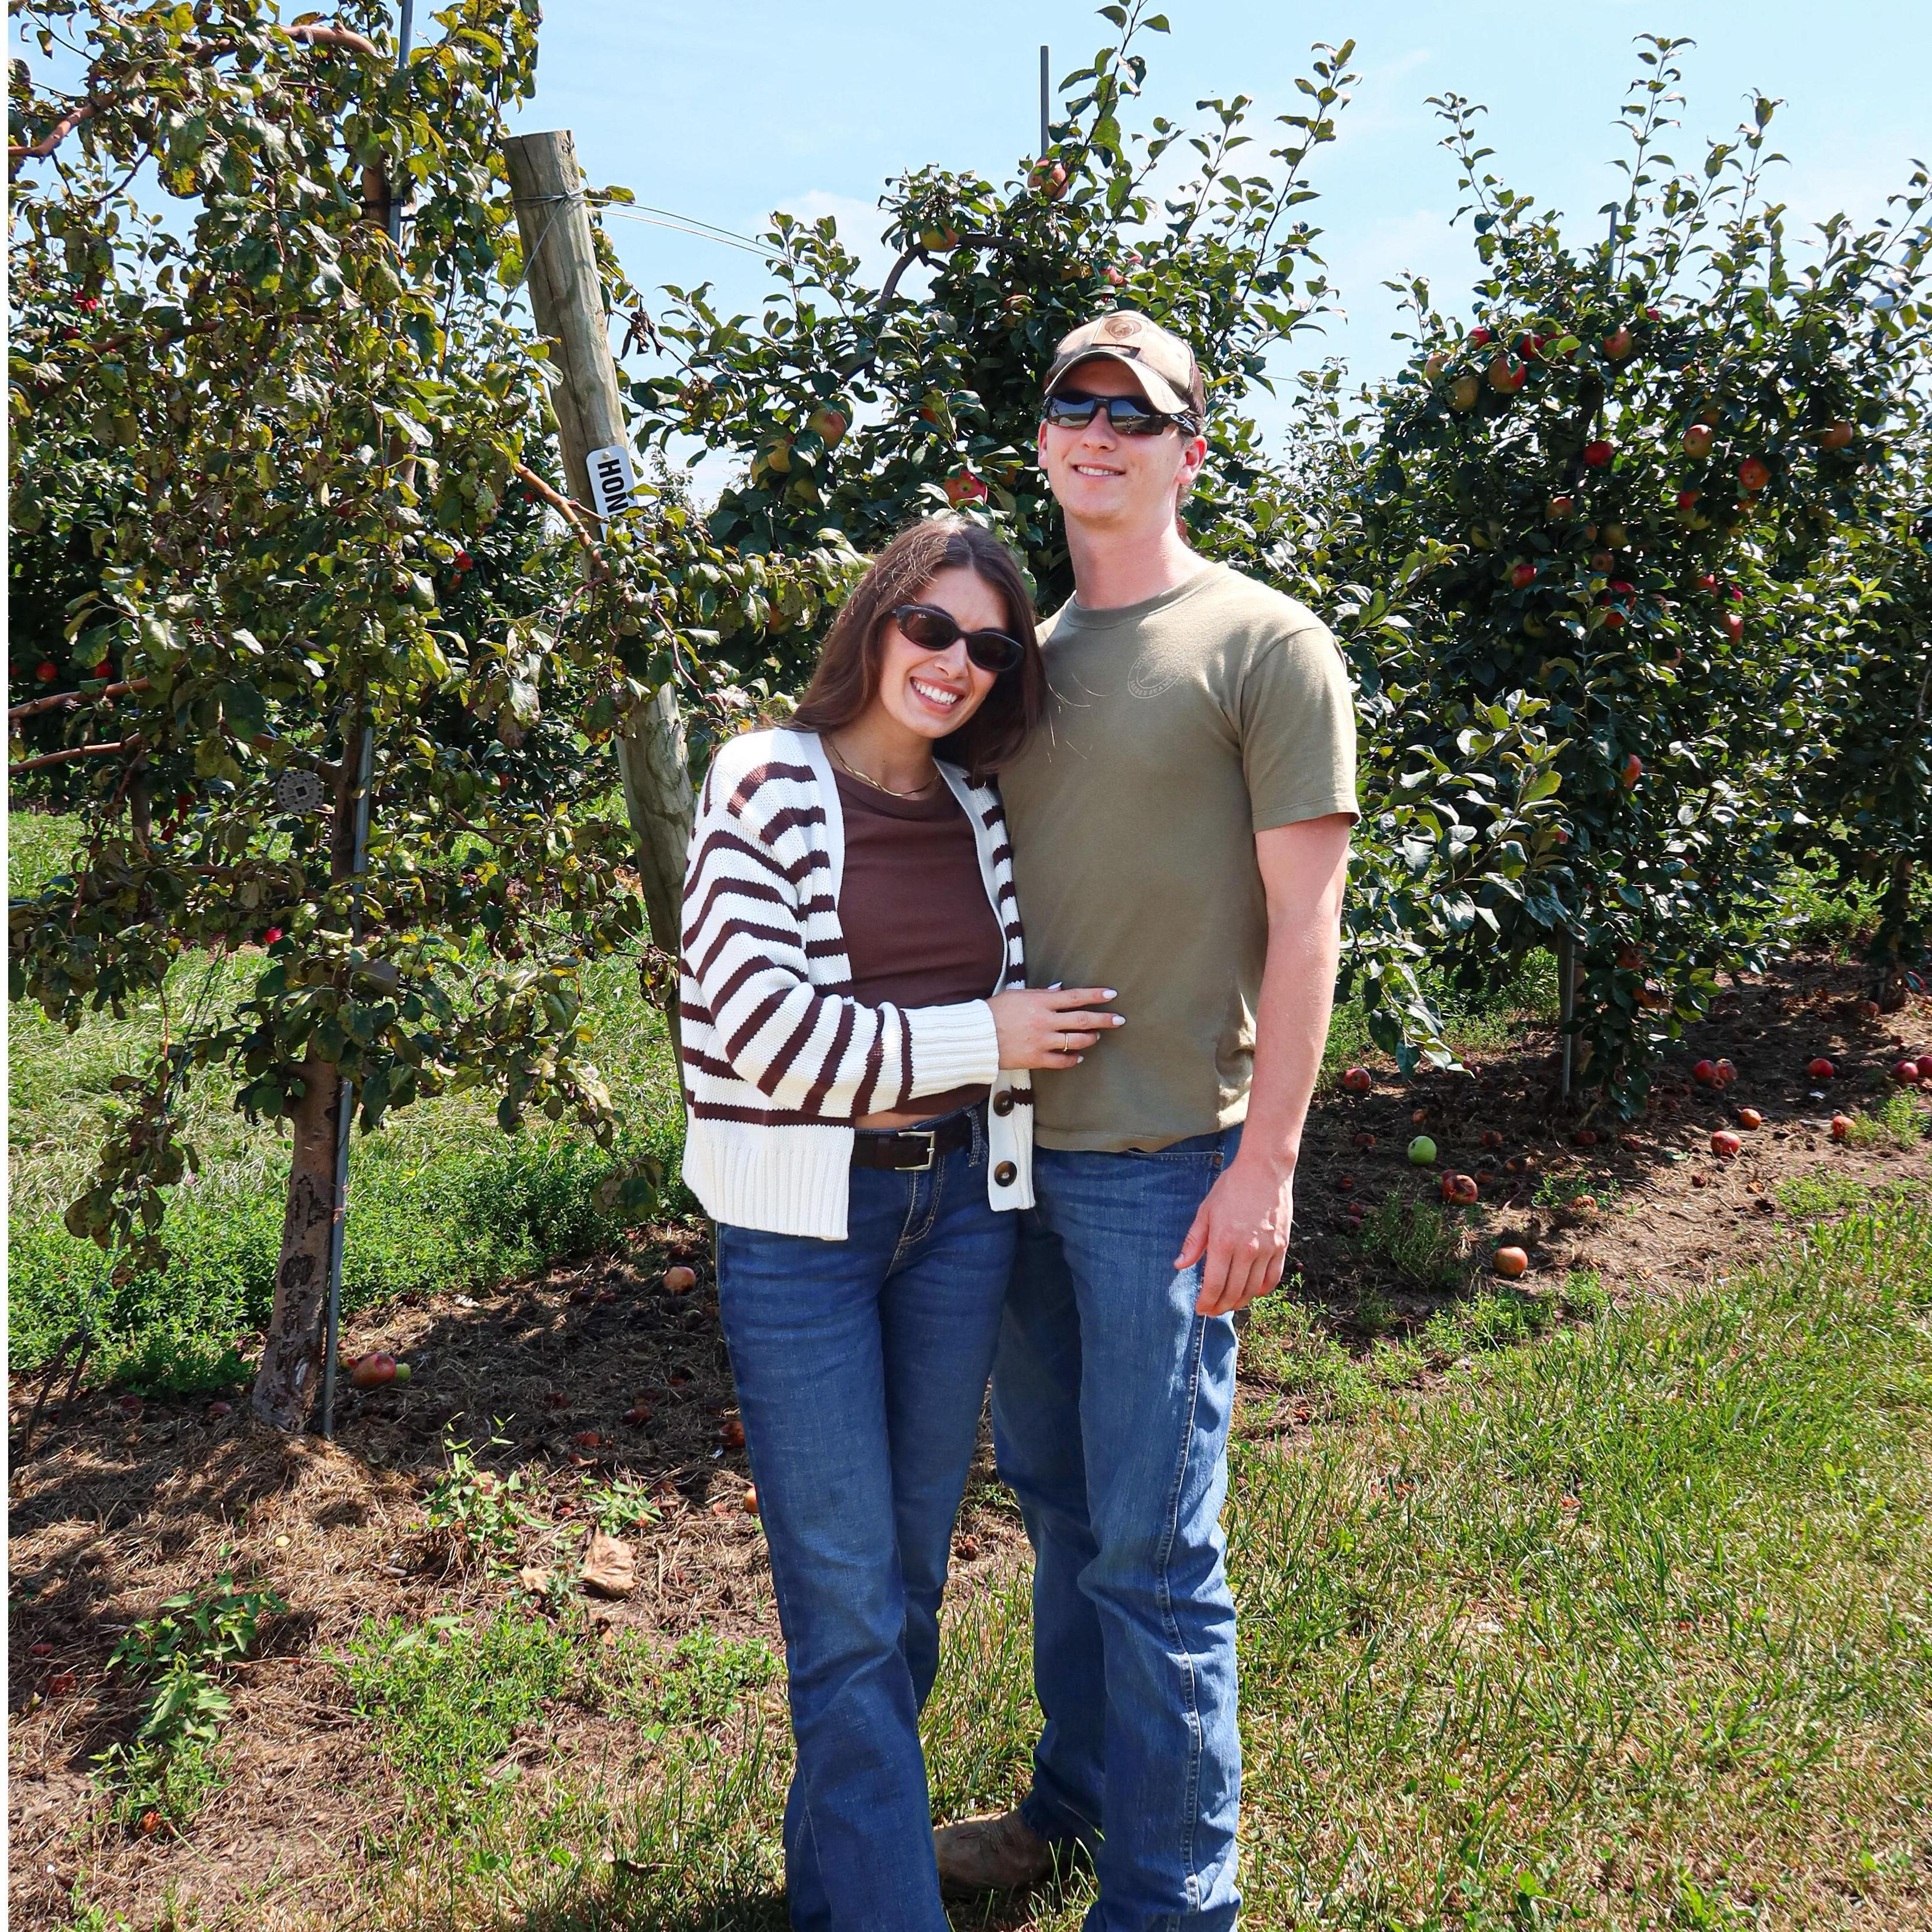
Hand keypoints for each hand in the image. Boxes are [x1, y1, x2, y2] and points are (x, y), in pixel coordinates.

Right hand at [988, 986, 1121, 1069]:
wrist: (976, 1036)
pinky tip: (1079, 1057)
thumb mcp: (1017, 995)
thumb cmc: (994, 1011)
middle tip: (1119, 1020)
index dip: (1095, 995)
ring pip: (1076, 1041)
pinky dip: (1073, 1059)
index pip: (1075, 996)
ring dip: (1090, 1038)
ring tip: (1096, 1036)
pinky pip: (1061, 1061)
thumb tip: (1061, 989)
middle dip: (1103, 1019)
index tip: (1111, 994)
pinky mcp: (1036, 1059)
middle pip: (1082, 1020)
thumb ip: (1041, 993)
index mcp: (1040, 1002)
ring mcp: (1042, 1042)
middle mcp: (1045, 1021)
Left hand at [1174, 1152, 1293, 1315]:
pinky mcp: (1282, 1246)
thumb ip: (1194, 1241)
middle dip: (1221, 1306)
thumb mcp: (1206, 1211)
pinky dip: (1263, 1290)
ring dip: (1241, 1301)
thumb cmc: (1231, 1188)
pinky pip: (1273, 1278)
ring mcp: (1267, 1250)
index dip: (1206, 1302)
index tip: (1200, 1308)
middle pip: (1234, 1292)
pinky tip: (1253, 1291)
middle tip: (1213, 1310)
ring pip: (1254, 1289)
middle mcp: (1247, 1250)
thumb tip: (1179, 1265)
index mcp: (1223, 1242)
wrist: (1264, 1170)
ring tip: (1230, 1303)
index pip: (1214, 1285)